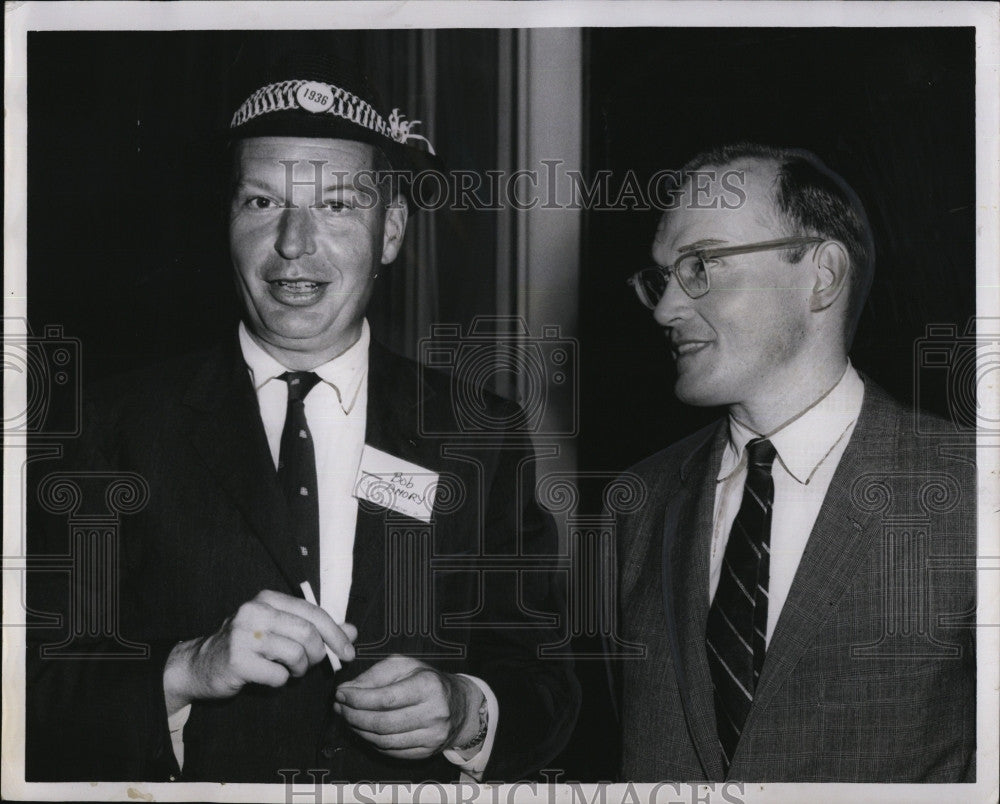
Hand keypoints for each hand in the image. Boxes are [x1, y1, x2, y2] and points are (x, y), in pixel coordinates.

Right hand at [163, 589, 356, 714]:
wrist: (199, 665)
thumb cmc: (246, 646)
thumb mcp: (279, 629)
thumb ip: (315, 628)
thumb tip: (352, 631)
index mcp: (268, 599)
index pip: (314, 612)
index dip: (336, 634)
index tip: (348, 651)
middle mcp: (255, 612)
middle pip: (308, 633)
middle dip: (317, 654)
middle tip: (311, 664)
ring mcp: (244, 636)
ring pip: (296, 654)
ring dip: (300, 669)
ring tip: (289, 670)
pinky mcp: (237, 661)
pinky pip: (278, 676)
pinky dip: (280, 681)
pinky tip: (268, 676)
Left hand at [334, 655, 483, 759]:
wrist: (459, 705)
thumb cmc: (427, 680)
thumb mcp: (404, 666)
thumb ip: (374, 675)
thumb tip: (346, 690)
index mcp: (429, 686)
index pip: (386, 698)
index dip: (358, 699)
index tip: (341, 694)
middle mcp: (434, 713)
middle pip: (382, 723)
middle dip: (353, 716)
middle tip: (339, 707)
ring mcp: (431, 737)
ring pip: (384, 740)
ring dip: (358, 730)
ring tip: (347, 718)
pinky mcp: (426, 753)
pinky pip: (391, 751)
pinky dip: (371, 742)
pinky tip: (364, 730)